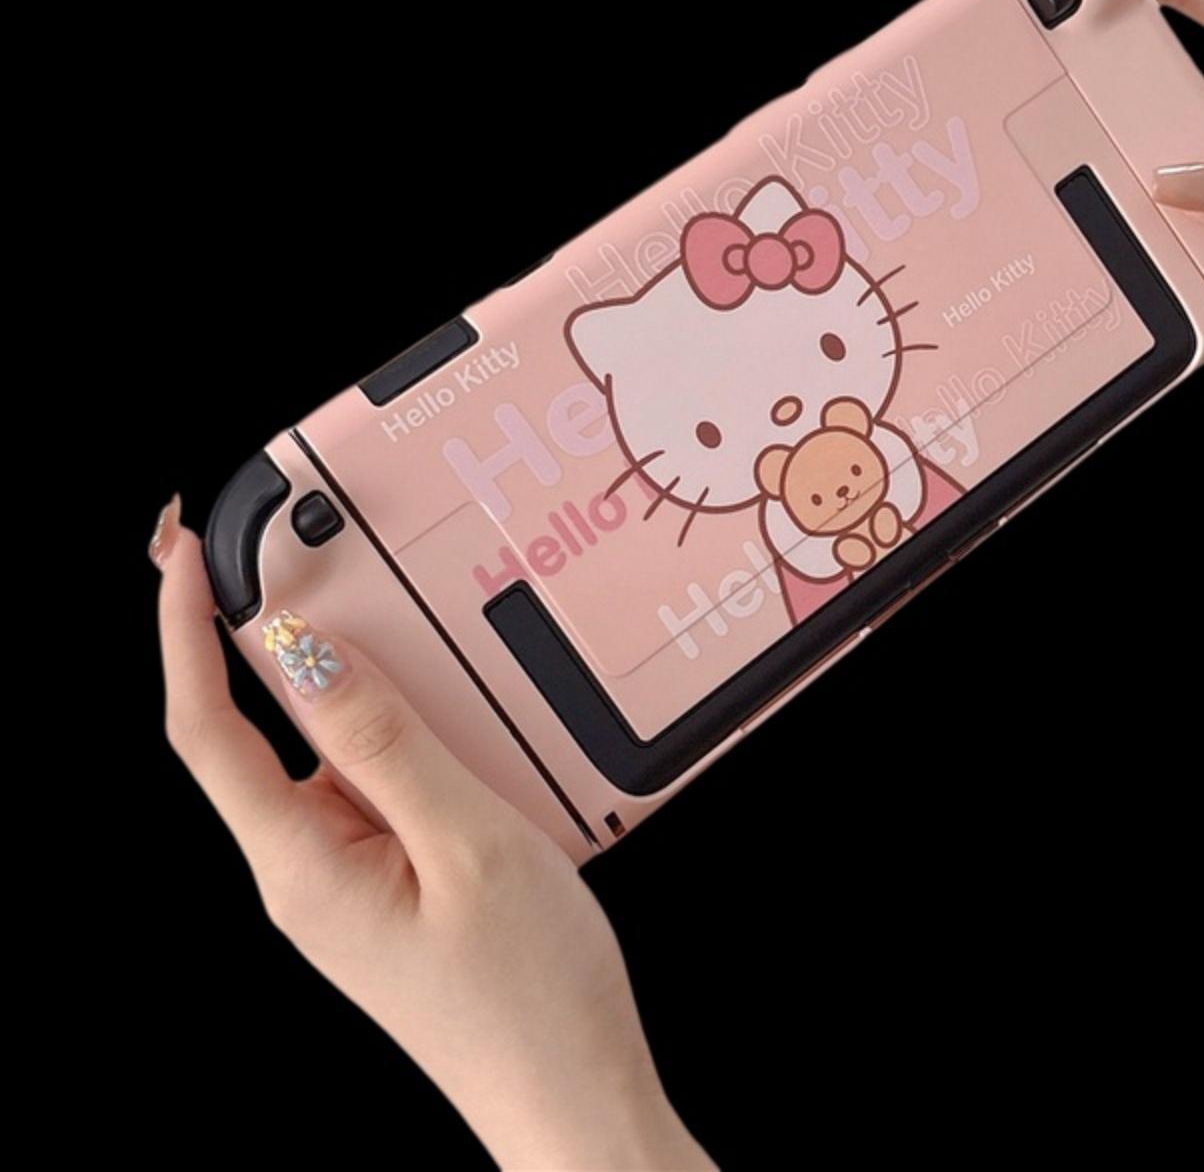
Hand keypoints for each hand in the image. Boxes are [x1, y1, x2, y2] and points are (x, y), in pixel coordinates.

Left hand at [151, 498, 714, 1170]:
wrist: (572, 1098)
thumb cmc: (529, 997)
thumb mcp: (467, 845)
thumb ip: (386, 744)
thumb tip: (301, 652)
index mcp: (302, 866)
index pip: (208, 731)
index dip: (183, 632)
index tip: (187, 551)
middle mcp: (308, 873)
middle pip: (261, 733)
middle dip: (268, 640)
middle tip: (305, 554)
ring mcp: (348, 882)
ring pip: (329, 755)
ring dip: (354, 687)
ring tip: (411, 634)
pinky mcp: (390, 886)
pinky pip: (376, 787)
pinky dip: (401, 733)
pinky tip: (457, 716)